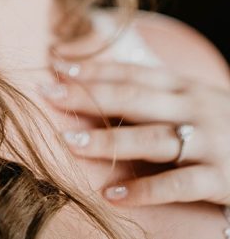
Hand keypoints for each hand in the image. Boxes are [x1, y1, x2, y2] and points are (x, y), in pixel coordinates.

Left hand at [47, 60, 229, 206]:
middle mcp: (196, 109)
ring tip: (69, 142)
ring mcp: (210, 143)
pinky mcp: (223, 179)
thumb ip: (154, 94)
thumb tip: (96, 83)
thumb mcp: (195, 100)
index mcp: (186, 88)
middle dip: (88, 95)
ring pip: (152, 139)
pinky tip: (112, 195)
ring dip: (108, 141)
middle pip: (134, 98)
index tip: (55, 64)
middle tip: (47, 93)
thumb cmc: (224, 126)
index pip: (133, 73)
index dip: (93, 68)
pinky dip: (144, 191)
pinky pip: (178, 185)